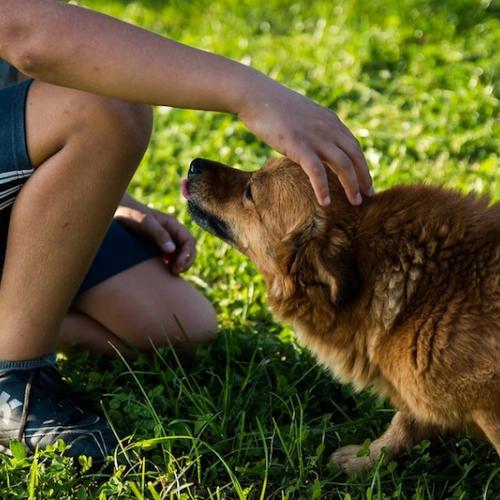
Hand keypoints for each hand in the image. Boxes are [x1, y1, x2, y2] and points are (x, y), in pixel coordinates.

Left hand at [114, 203, 195, 274]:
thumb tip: (172, 250)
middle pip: (188, 249)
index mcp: (172, 225)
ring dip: (179, 265)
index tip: (177, 265)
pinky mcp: (155, 248)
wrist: (113, 212)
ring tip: (171, 273)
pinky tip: (163, 272)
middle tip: (175, 272)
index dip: (187, 254)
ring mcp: (164, 241)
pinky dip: (169, 266)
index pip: (189, 241)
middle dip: (186, 261)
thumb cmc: (129, 214)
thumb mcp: (145, 222)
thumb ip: (159, 234)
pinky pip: (168, 259)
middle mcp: (171, 233)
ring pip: (179, 255)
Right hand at [236, 75, 372, 205]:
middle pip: (355, 156)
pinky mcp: (299, 145)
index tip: (365, 181)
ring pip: (343, 165)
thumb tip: (312, 145)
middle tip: (369, 195)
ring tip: (355, 203)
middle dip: (363, 177)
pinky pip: (317, 171)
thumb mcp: (301, 117)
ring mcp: (315, 137)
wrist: (255, 96)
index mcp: (330, 121)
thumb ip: (313, 129)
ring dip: (351, 186)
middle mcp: (328, 128)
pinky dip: (323, 188)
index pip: (354, 146)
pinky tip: (325, 202)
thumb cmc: (272, 107)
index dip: (362, 165)